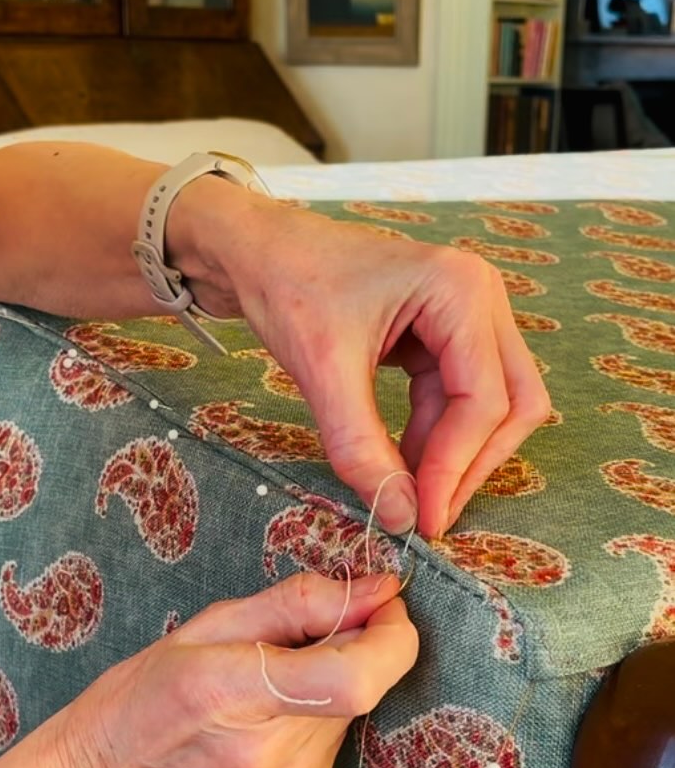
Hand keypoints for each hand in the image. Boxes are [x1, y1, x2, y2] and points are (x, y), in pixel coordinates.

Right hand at [58, 572, 415, 767]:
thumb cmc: (143, 694)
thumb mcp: (208, 624)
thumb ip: (300, 603)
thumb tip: (378, 589)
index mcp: (237, 694)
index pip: (356, 677)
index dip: (391, 635)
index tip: (383, 602)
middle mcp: (272, 754)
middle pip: (362, 685)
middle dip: (353, 645)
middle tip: (296, 635)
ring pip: (351, 710)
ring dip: (331, 682)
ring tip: (266, 682)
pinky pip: (334, 739)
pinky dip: (315, 714)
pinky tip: (266, 718)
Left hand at [186, 193, 550, 539]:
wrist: (256, 249)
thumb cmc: (288, 284)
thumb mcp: (322, 370)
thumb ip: (360, 446)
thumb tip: (397, 515)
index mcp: (461, 290)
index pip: (485, 400)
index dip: (455, 467)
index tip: (420, 518)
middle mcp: (479, 297)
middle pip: (512, 403)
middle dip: (472, 464)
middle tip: (426, 516)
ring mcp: (467, 315)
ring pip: (490, 406)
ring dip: (453, 454)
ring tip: (405, 495)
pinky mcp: (445, 334)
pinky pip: (458, 398)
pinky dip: (434, 436)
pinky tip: (398, 464)